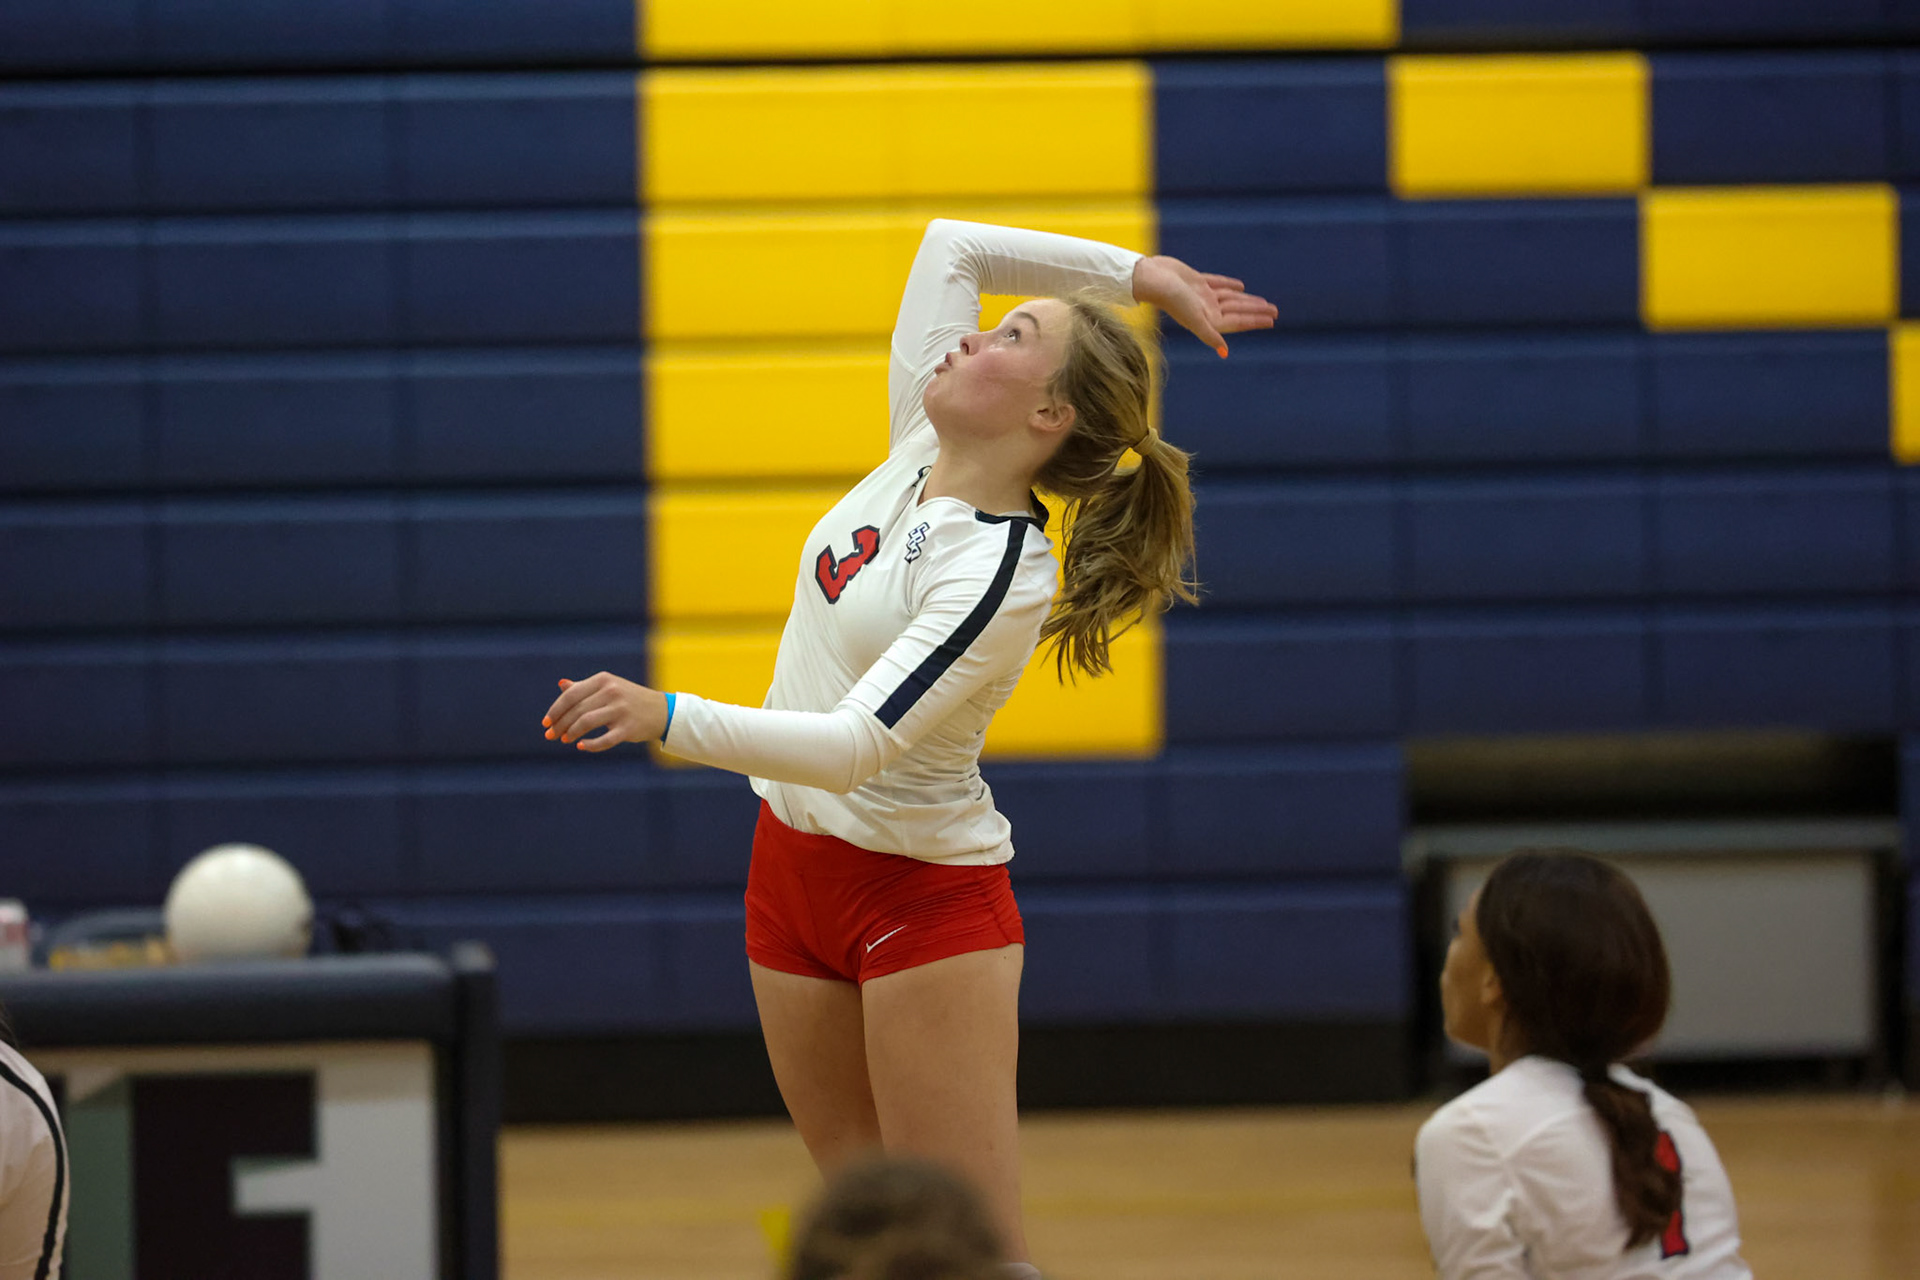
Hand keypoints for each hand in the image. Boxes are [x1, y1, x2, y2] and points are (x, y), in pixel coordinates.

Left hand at [542, 674, 668, 752]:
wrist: (661, 711)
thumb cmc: (629, 699)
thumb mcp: (608, 687)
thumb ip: (584, 687)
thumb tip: (562, 685)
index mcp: (603, 680)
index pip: (571, 695)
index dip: (555, 710)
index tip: (545, 722)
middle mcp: (612, 692)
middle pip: (577, 710)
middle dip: (560, 725)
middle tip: (551, 735)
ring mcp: (620, 710)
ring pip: (586, 723)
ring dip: (571, 733)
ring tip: (565, 740)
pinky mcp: (628, 728)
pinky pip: (605, 740)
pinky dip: (590, 745)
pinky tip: (581, 746)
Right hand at [1131, 254, 1277, 356]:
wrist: (1151, 279)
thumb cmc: (1172, 299)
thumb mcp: (1193, 317)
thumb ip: (1209, 334)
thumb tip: (1224, 352)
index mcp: (1208, 320)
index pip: (1238, 321)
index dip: (1256, 320)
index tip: (1272, 320)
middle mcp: (1206, 310)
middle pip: (1238, 310)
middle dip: (1256, 310)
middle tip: (1275, 311)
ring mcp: (1201, 296)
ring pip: (1231, 298)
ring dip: (1246, 300)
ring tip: (1262, 301)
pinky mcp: (1196, 282)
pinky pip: (1218, 284)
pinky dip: (1230, 285)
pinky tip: (1240, 286)